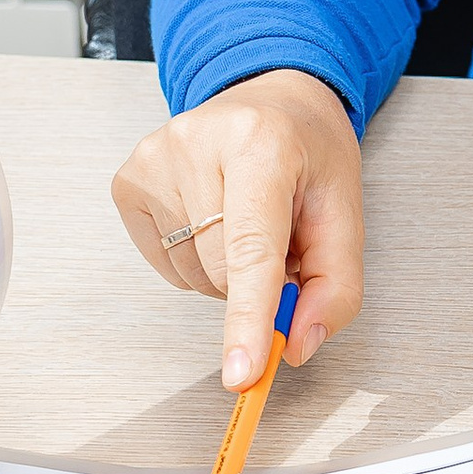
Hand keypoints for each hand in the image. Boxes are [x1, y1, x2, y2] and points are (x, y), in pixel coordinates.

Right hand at [112, 69, 363, 387]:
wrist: (271, 101)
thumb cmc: (308, 153)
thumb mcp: (345, 212)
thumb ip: (335, 287)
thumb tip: (295, 346)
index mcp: (262, 144)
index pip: (252, 248)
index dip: (248, 317)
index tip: (242, 372)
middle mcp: (199, 142)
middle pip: (222, 272)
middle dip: (257, 282)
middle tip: (280, 239)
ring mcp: (154, 159)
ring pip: (191, 276)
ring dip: (226, 271)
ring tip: (245, 220)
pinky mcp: (127, 181)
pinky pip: (164, 265)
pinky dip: (194, 261)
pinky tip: (211, 221)